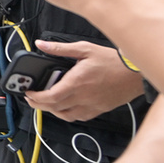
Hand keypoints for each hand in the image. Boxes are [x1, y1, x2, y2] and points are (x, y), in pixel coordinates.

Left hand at [23, 40, 144, 121]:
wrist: (136, 73)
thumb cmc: (113, 61)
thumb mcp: (84, 49)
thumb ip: (60, 49)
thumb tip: (41, 45)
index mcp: (77, 83)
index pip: (50, 97)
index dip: (35, 98)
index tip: (27, 93)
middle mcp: (82, 97)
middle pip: (54, 108)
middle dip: (38, 104)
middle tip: (31, 98)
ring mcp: (91, 106)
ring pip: (65, 116)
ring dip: (52, 111)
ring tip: (46, 102)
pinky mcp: (99, 110)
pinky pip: (79, 117)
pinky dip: (68, 114)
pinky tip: (65, 106)